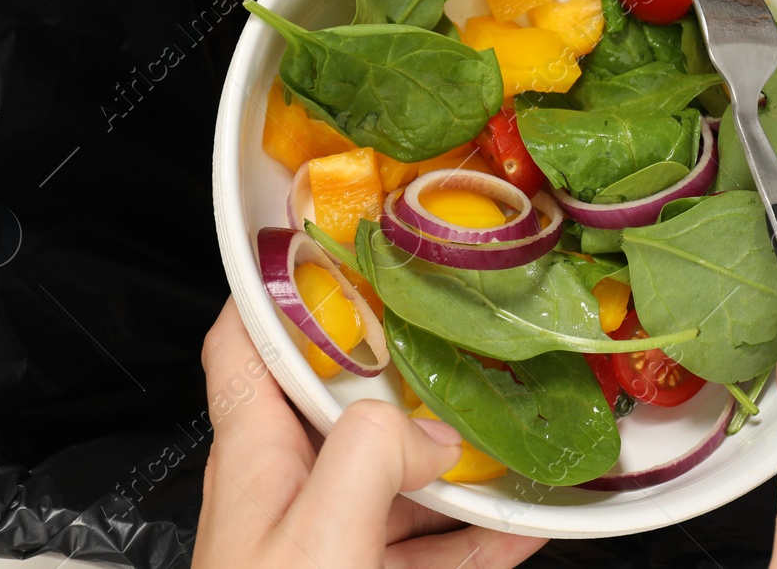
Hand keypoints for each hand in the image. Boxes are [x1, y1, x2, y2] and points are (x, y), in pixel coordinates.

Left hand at [193, 297, 547, 568]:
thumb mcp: (320, 536)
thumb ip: (371, 456)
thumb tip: (432, 430)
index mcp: (256, 459)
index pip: (244, 342)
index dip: (278, 283)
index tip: (334, 239)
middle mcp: (288, 494)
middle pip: (345, 402)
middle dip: (406, 367)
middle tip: (463, 330)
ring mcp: (329, 545)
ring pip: (400, 477)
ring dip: (459, 456)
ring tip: (518, 426)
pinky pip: (434, 548)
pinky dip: (484, 537)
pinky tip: (533, 526)